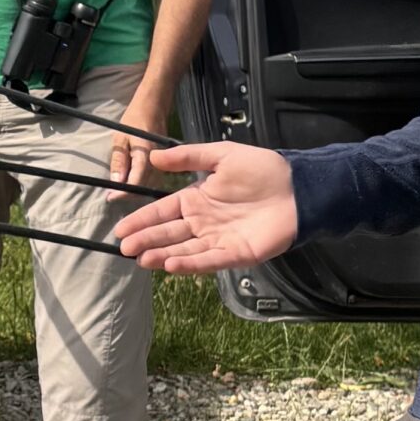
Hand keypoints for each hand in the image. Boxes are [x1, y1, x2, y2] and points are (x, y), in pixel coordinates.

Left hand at [106, 98, 168, 198]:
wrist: (153, 107)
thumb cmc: (134, 120)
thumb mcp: (120, 138)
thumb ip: (119, 161)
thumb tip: (116, 181)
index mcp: (146, 155)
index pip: (136, 181)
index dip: (123, 192)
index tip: (110, 198)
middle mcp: (158, 162)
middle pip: (144, 187)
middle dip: (128, 194)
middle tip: (112, 196)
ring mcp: (163, 163)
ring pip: (150, 184)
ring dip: (135, 190)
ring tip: (119, 191)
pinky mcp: (164, 162)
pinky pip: (154, 178)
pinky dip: (142, 183)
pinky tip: (131, 183)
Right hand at [108, 142, 298, 273]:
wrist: (298, 187)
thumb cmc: (261, 169)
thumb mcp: (222, 155)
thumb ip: (188, 157)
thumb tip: (152, 157)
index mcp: (197, 200)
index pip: (163, 212)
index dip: (142, 221)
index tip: (121, 230)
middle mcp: (204, 223)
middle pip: (169, 235)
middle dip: (146, 241)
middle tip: (124, 249)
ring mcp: (219, 240)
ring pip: (185, 251)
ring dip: (164, 256)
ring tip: (143, 260)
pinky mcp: (237, 254)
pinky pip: (210, 260)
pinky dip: (190, 265)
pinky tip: (171, 265)